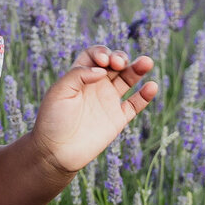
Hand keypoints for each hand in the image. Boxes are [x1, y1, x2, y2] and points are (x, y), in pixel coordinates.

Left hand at [31, 45, 159, 176]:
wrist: (56, 152)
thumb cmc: (52, 120)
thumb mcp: (58, 92)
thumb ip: (78, 75)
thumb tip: (102, 70)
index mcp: (79, 76)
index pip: (95, 56)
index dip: (101, 53)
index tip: (103, 62)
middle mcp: (95, 86)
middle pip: (115, 63)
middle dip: (120, 58)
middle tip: (119, 64)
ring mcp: (108, 101)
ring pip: (128, 79)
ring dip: (138, 68)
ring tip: (147, 62)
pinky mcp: (118, 118)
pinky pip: (135, 104)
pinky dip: (145, 95)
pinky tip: (151, 86)